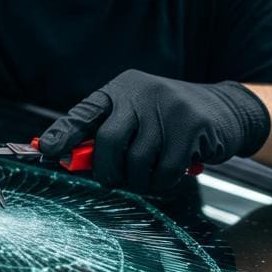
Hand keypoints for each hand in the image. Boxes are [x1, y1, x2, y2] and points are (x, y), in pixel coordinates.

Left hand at [38, 70, 269, 193]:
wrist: (225, 110)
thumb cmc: (170, 120)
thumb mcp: (138, 117)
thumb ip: (108, 134)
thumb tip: (72, 159)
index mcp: (122, 89)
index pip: (86, 112)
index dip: (64, 132)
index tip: (46, 150)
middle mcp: (142, 93)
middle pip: (109, 141)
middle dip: (107, 170)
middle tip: (113, 180)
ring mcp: (169, 108)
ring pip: (137, 162)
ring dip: (140, 180)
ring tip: (149, 175)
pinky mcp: (192, 126)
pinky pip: (165, 171)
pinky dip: (163, 182)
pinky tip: (169, 173)